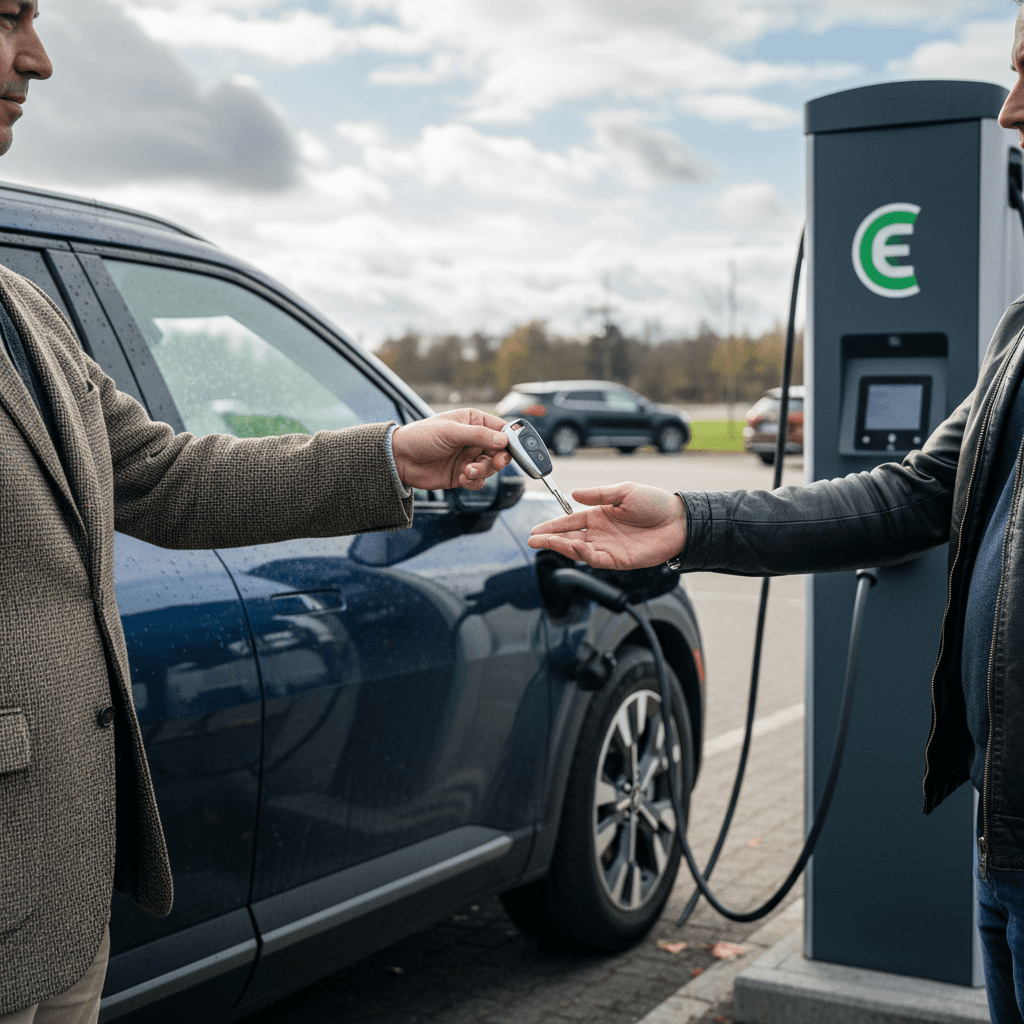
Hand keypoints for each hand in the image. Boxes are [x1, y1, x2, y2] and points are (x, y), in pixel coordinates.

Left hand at [391, 409, 510, 490]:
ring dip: (482, 470)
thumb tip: (504, 440)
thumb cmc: (421, 437)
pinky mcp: (462, 475)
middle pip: (500, 451)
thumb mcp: (451, 431)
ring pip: (490, 467)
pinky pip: (479, 481)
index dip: (509, 439)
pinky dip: (474, 481)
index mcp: (473, 421)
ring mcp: (469, 458)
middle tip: (496, 463)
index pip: (500, 428)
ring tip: (467, 471)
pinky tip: (462, 477)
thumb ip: (479, 435)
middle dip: (498, 459)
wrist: (399, 459)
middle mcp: (474, 440)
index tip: (511, 448)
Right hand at [527, 482, 685, 569]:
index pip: (569, 521)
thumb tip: (574, 494)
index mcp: (599, 515)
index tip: (535, 530)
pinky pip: (596, 559)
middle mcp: (600, 533)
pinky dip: (583, 555)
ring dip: (561, 547)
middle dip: (549, 540)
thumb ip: (599, 494)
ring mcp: (608, 547)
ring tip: (546, 543)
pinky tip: (574, 547)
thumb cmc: (655, 504)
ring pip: (578, 550)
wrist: (679, 521)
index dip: (552, 526)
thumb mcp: (625, 491)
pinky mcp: (619, 561)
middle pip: (568, 538)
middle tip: (532, 541)